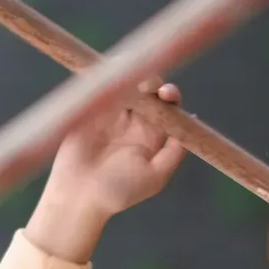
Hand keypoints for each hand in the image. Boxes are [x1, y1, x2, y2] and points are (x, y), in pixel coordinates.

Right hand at [27, 79, 185, 260]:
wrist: (79, 196)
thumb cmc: (119, 192)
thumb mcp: (155, 178)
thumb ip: (173, 153)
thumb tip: (189, 125)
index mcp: (151, 135)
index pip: (167, 108)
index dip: (170, 96)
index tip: (168, 94)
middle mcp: (133, 121)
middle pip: (148, 91)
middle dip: (153, 83)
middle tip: (151, 87)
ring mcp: (110, 113)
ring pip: (125, 84)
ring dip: (132, 76)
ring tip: (134, 82)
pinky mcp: (89, 109)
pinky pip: (100, 87)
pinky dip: (107, 76)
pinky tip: (113, 72)